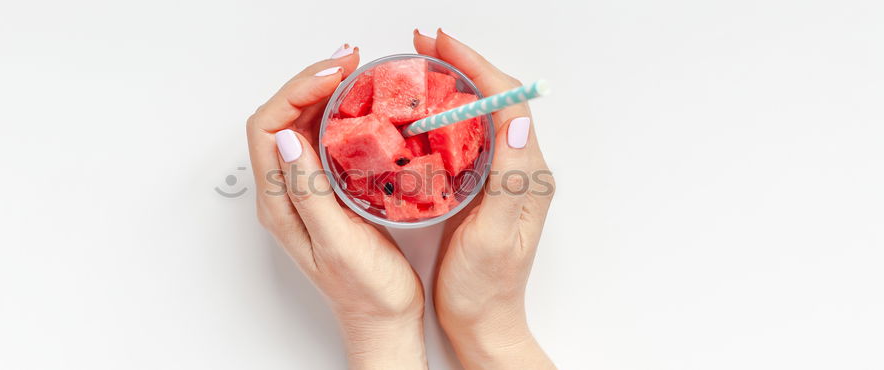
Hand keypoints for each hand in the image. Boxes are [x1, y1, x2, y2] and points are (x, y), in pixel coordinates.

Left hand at [246, 45, 425, 368]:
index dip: (295, 92)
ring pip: (299, 125)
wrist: (382, 321)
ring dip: (322, 93)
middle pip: (279, 119)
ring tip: (354, 73)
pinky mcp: (326, 191)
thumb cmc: (364, 292)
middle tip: (347, 63)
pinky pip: (322, 140)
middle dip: (308, 82)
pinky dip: (338, 113)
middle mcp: (285, 193)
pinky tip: (359, 105)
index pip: (266, 128)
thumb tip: (285, 137)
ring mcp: (305, 190)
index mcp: (280, 203)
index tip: (333, 76)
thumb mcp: (336, 242)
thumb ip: (309, 191)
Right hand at [413, 30, 556, 368]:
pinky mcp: (485, 186)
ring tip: (422, 65)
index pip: (506, 101)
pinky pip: (468, 135)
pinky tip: (423, 110)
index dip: (474, 67)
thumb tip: (516, 119)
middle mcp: (520, 168)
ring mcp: (503, 176)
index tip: (441, 47)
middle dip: (461, 65)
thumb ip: (509, 180)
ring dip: (454, 83)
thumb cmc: (485, 289)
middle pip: (495, 98)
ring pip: (481, 113)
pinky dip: (446, 112)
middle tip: (424, 45)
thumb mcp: (495, 235)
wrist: (483, 324)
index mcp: (527, 174)